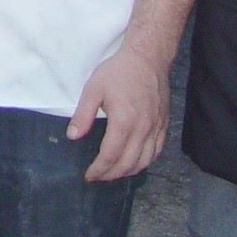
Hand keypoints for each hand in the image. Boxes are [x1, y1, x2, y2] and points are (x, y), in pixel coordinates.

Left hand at [70, 45, 168, 181]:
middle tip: (98, 177)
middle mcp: (143, 129)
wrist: (148, 58)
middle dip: (111, 175)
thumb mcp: (93, 89)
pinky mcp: (163, 125)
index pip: (110, 156)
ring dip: (128, 172)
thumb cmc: (119, 72)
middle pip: (128, 164)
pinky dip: (145, 162)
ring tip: (113, 173)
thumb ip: (83, 115)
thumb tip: (73, 136)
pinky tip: (134, 162)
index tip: (89, 176)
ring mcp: (156, 128)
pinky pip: (156, 151)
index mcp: (124, 122)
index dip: (98, 169)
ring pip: (145, 161)